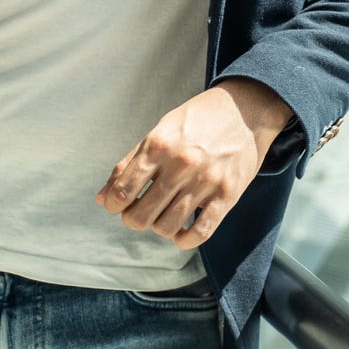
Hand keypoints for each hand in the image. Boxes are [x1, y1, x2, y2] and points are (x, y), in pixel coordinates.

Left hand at [94, 79, 290, 248]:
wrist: (247, 108)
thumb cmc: (199, 119)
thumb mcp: (160, 130)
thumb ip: (129, 163)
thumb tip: (102, 197)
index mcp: (159, 145)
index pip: (122, 191)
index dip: (113, 205)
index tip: (117, 205)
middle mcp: (180, 164)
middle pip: (140, 216)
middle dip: (134, 219)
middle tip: (141, 211)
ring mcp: (206, 181)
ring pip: (166, 228)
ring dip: (159, 227)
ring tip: (164, 215)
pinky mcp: (228, 194)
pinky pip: (200, 233)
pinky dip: (184, 240)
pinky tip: (181, 232)